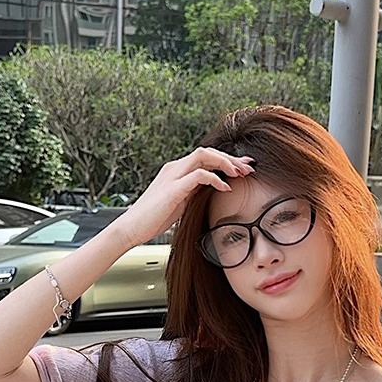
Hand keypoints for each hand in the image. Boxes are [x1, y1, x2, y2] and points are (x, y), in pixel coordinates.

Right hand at [114, 147, 253, 245]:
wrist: (131, 229)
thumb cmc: (154, 219)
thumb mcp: (180, 203)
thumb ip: (194, 194)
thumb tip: (213, 194)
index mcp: (177, 171)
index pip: (206, 157)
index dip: (227, 160)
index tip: (244, 167)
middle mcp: (175, 168)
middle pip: (208, 152)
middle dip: (231, 158)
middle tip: (250, 167)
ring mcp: (173, 176)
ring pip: (204, 156)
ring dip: (225, 163)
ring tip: (241, 174)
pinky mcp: (173, 188)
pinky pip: (198, 175)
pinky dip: (215, 179)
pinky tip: (226, 187)